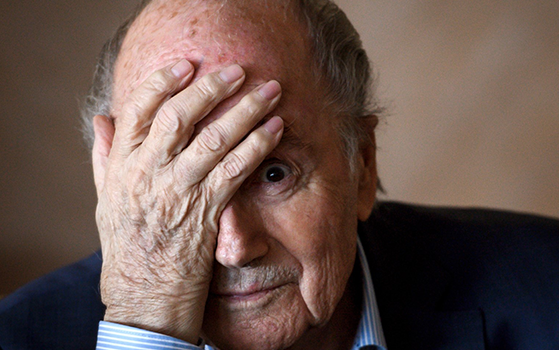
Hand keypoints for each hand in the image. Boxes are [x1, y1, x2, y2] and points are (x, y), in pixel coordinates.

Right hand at [91, 59, 282, 342]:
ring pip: (212, 140)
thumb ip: (105, 157)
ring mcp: (177, 193)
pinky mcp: (205, 213)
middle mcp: (147, 175)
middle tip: (239, 70)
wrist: (144, 298)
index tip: (188, 64)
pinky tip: (275, 130)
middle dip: (212, 89)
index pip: (137, 112)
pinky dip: (256, 146)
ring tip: (270, 92)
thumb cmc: (128, 248)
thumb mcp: (105, 200)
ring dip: (245, 112)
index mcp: (121, 168)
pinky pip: (234, 171)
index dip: (162, 83)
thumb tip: (102, 118)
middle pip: (179, 118)